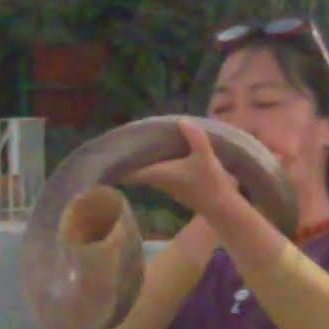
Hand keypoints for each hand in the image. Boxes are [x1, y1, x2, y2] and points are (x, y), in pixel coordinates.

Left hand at [122, 119, 239, 216]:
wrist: (222, 209)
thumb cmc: (210, 183)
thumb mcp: (205, 157)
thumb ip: (195, 138)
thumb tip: (183, 120)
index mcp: (160, 173)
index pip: (130, 171)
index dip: (117, 165)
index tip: (106, 156)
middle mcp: (159, 181)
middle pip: (134, 171)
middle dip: (126, 159)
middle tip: (119, 143)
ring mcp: (166, 186)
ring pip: (145, 172)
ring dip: (140, 161)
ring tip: (135, 144)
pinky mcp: (175, 187)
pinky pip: (156, 173)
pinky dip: (152, 164)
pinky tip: (156, 153)